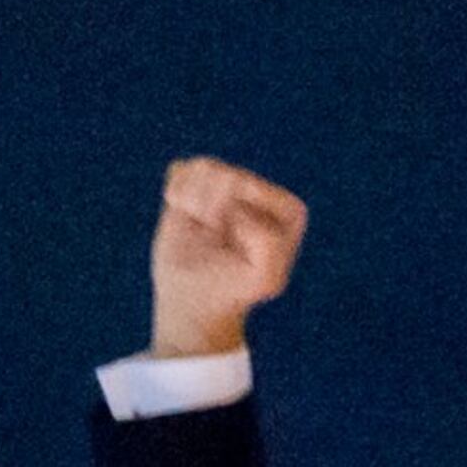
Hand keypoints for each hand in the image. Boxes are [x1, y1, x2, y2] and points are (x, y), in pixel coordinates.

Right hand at [149, 157, 307, 358]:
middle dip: (213, 212)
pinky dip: (176, 196)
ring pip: (205, 168)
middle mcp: (262, 189)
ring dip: (194, 204)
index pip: (257, 197)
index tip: (239, 253)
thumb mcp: (264, 278)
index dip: (239, 226)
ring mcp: (228, 181)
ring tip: (201, 228)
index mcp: (289, 210)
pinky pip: (181, 169)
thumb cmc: (233, 288)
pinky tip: (185, 216)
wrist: (196, 298)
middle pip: (231, 177)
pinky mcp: (198, 180)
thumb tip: (234, 207)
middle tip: (214, 239)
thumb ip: (269, 242)